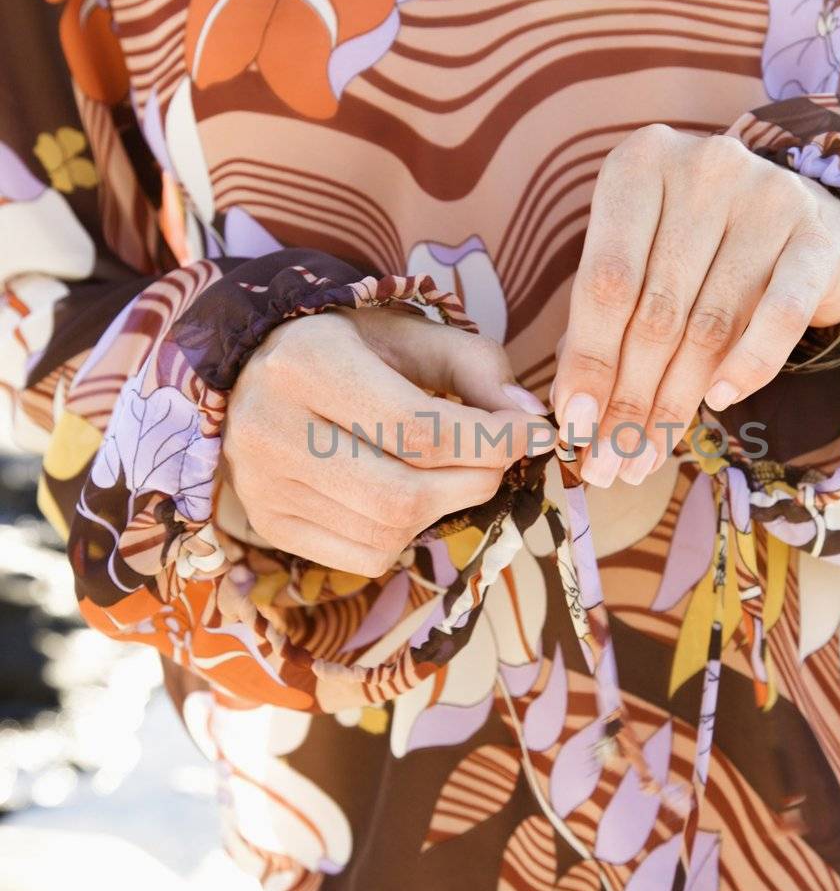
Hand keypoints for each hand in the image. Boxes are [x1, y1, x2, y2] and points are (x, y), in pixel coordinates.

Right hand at [223, 306, 552, 575]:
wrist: (254, 370)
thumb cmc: (345, 347)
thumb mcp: (408, 334)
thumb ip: (475, 367)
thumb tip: (529, 421)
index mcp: (307, 362)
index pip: (418, 428)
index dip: (491, 442)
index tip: (535, 436)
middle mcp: (271, 428)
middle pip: (402, 494)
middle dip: (473, 483)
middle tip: (499, 462)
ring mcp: (263, 485)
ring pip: (387, 533)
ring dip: (445, 510)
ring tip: (455, 475)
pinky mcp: (269, 523)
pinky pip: (364, 557)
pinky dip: (407, 536)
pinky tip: (410, 498)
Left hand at [551, 125, 839, 486]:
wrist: (804, 220)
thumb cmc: (697, 248)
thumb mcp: (638, 264)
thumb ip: (600, 323)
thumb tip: (574, 410)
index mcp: (640, 165)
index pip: (606, 282)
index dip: (589, 362)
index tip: (574, 426)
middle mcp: (704, 169)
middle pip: (656, 311)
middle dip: (628, 399)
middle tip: (609, 460)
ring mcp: (766, 197)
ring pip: (709, 326)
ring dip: (676, 404)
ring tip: (647, 455)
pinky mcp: (817, 236)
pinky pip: (777, 318)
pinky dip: (747, 366)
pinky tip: (720, 399)